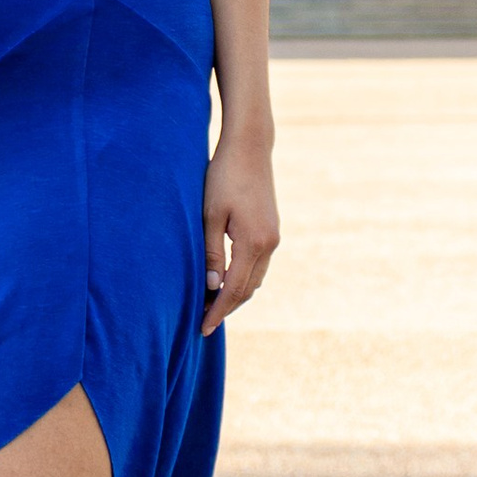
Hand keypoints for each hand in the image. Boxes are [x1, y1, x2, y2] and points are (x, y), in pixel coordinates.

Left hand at [200, 137, 277, 332]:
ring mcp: (273, 237)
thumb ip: (211, 253)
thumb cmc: (223, 177)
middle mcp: (269, 244)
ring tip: (211, 305)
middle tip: (204, 321)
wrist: (249, 148)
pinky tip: (226, 280)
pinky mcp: (272, 230)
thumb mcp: (210, 215)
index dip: (218, 311)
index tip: (203, 328)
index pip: (234, 290)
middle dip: (227, 308)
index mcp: (254, 243)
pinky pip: (258, 265)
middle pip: (248, 289)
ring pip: (255, 279)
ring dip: (236, 294)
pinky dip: (243, 278)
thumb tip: (212, 287)